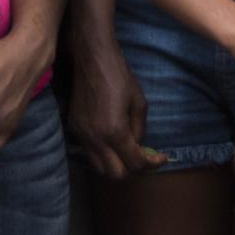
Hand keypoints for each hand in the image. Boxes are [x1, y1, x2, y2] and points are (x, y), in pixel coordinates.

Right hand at [66, 36, 163, 179]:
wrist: (92, 60)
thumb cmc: (120, 77)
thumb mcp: (139, 102)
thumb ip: (140, 129)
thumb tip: (138, 146)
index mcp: (115, 132)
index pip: (135, 164)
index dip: (152, 165)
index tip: (161, 158)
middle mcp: (96, 139)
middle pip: (116, 175)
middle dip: (133, 169)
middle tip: (143, 156)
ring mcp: (82, 136)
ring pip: (100, 168)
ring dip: (115, 164)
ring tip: (126, 150)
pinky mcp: (73, 130)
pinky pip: (89, 153)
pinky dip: (102, 154)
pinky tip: (110, 140)